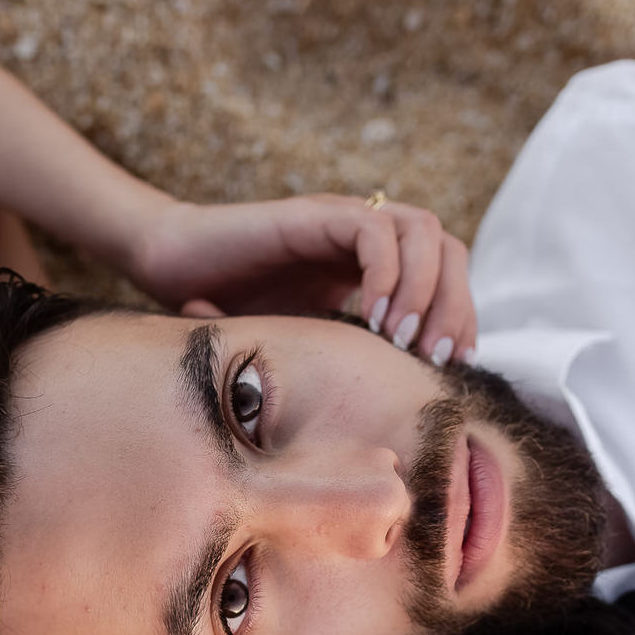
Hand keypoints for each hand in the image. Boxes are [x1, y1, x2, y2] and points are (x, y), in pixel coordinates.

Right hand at [131, 194, 476, 364]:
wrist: (174, 269)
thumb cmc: (232, 312)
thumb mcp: (306, 346)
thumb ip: (347, 362)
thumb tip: (388, 420)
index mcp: (374, 267)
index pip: (448, 276)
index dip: (461, 319)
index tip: (452, 370)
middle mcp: (366, 239)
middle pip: (449, 251)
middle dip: (454, 307)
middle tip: (436, 359)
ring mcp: (343, 222)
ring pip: (423, 231)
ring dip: (425, 290)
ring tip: (404, 340)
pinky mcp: (315, 215)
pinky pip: (374, 230)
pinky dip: (386, 275)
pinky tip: (373, 319)